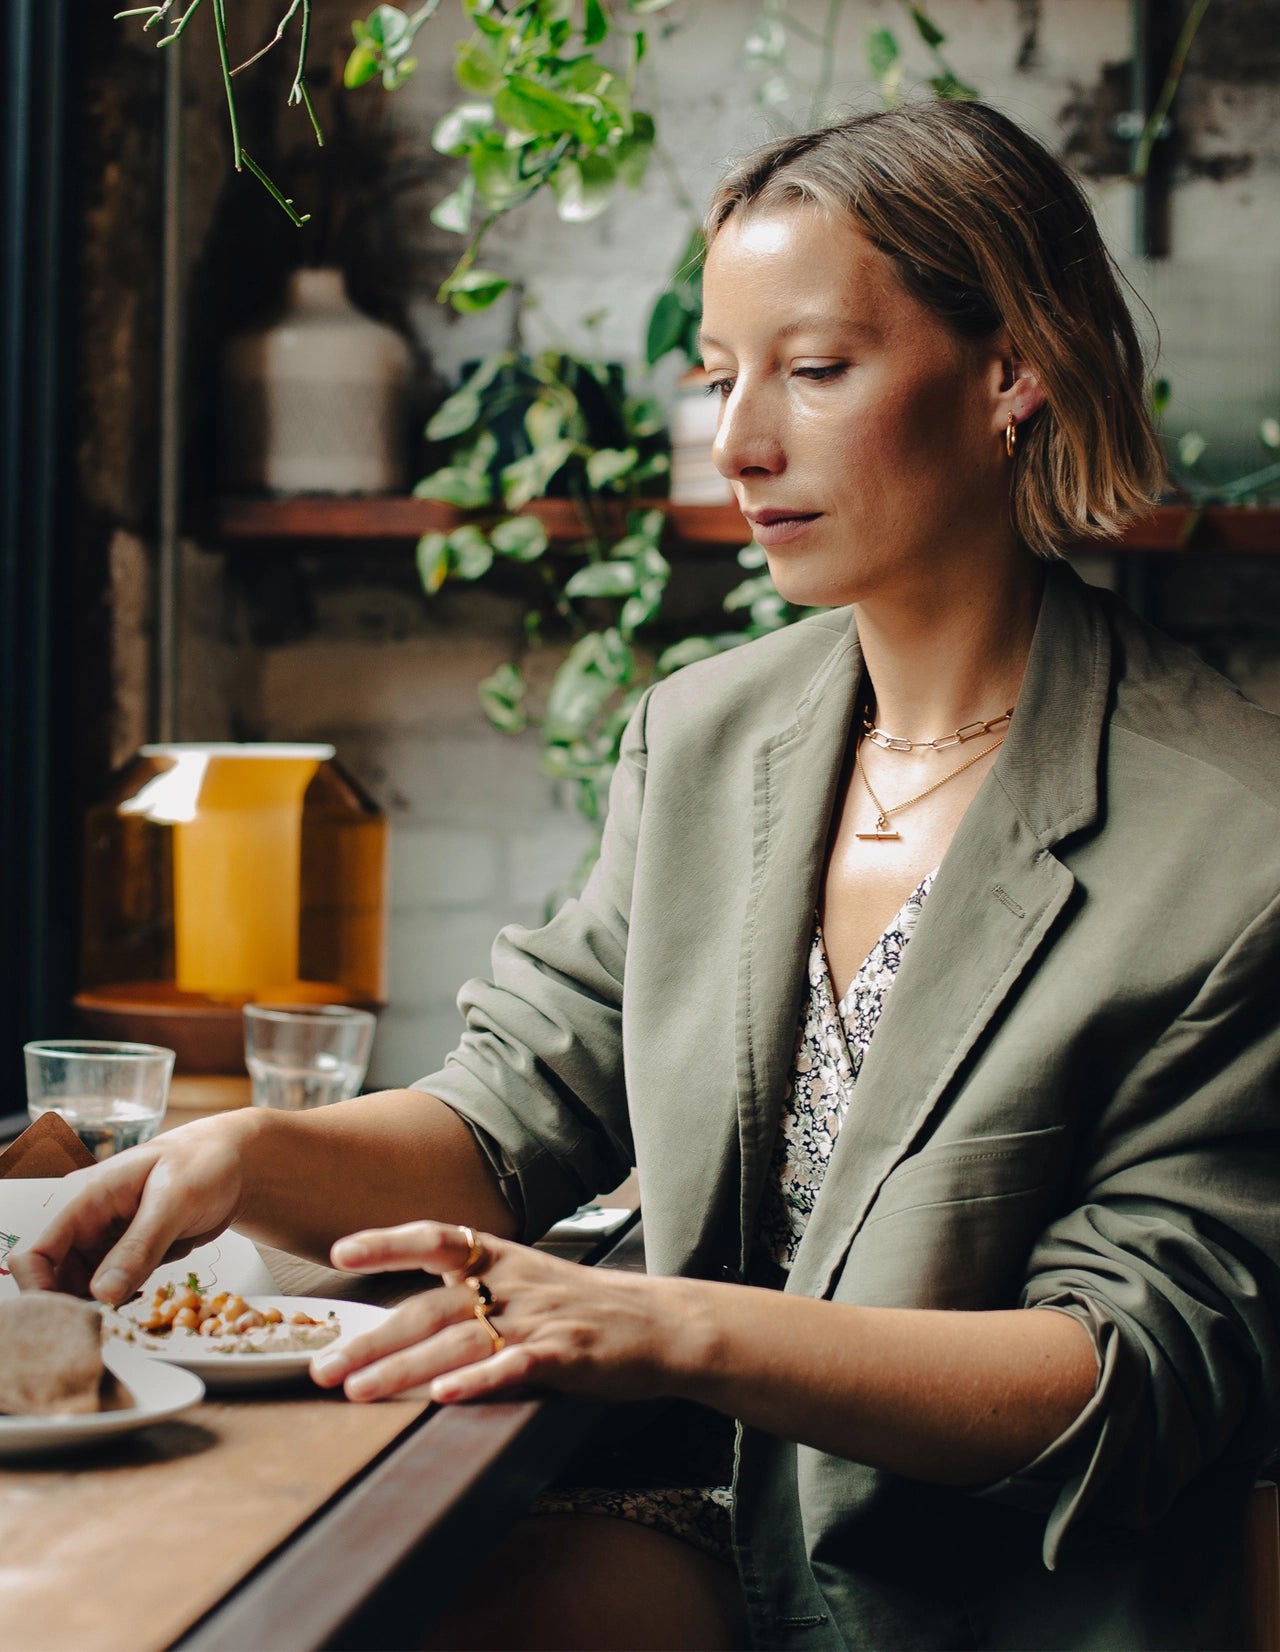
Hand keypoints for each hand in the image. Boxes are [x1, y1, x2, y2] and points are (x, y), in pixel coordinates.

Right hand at [9, 1116, 248, 1303]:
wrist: (236, 1164)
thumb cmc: (205, 1163)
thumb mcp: (176, 1198)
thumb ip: (141, 1244)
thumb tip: (103, 1293)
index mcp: (85, 1198)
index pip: (37, 1252)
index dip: (41, 1290)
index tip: (72, 1321)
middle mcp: (86, 1222)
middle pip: (54, 1280)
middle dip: (75, 1308)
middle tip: (109, 1330)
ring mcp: (104, 1242)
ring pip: (80, 1291)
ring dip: (99, 1310)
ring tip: (126, 1322)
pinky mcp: (125, 1258)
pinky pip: (110, 1291)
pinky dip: (121, 1305)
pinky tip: (140, 1310)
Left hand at [310, 1221, 691, 1406]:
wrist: (664, 1325)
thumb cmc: (590, 1308)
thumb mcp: (530, 1280)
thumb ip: (476, 1288)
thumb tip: (407, 1314)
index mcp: (504, 1258)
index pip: (437, 1238)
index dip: (388, 1243)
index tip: (339, 1252)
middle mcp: (515, 1283)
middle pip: (431, 1306)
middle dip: (372, 1339)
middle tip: (325, 1367)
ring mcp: (540, 1319)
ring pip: (460, 1340)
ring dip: (405, 1368)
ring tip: (359, 1391)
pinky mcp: (567, 1355)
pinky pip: (516, 1367)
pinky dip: (479, 1381)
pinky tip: (445, 1396)